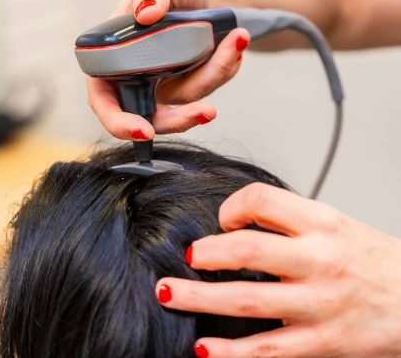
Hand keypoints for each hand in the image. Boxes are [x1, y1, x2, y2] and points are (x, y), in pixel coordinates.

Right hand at [87, 0, 249, 139]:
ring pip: (188, 100)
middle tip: (208, 111)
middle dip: (180, 118)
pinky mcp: (193, 81)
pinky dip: (225, 65)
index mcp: (113, 56)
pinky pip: (210, 85)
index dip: (118, 121)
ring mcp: (167, 82)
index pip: (103, 99)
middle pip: (150, 116)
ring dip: (215, 73)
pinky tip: (235, 42)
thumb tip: (146, 12)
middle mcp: (137, 75)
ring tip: (237, 39)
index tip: (144, 130)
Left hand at [156, 183, 400, 356]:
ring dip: (201, 298)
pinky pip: (267, 350)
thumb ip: (290, 219)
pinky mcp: (321, 343)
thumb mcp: (336, 223)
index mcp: (322, 222)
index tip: (224, 220)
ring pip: (247, 300)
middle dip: (206, 252)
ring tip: (168, 293)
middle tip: (186, 255)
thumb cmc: (373, 259)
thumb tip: (239, 218)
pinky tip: (205, 349)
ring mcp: (318, 303)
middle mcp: (318, 259)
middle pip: (247, 249)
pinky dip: (231, 353)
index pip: (261, 200)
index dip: (233, 207)